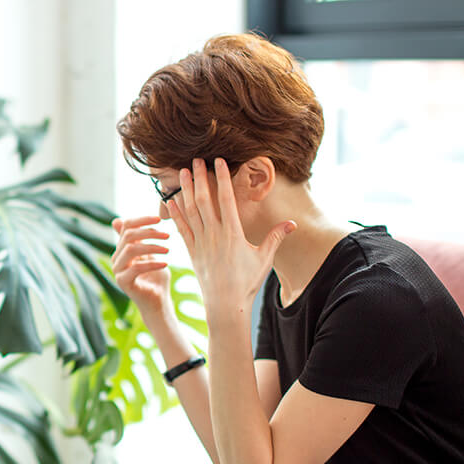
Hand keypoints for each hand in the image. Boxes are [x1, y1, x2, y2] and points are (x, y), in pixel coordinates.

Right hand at [111, 215, 173, 318]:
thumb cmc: (156, 278)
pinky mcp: (123, 282)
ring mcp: (118, 271)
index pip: (126, 226)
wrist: (158, 303)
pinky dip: (152, 263)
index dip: (142, 220)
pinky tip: (165, 264)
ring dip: (152, 246)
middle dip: (149, 232)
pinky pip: (136, 267)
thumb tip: (126, 220)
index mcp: (122, 249)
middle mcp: (117, 258)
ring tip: (168, 249)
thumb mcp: (152, 254)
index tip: (159, 219)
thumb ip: (142, 239)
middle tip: (167, 235)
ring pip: (130, 249)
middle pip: (128, 235)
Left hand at [166, 158, 293, 319]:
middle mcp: (214, 235)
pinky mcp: (191, 252)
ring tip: (181, 172)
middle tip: (195, 159)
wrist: (225, 304)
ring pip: (190, 211)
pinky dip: (176, 214)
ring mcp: (201, 243)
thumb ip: (276, 237)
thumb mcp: (264, 258)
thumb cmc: (247, 282)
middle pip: (204, 200)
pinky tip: (171, 200)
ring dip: (185, 190)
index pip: (226, 199)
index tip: (218, 162)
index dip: (221, 178)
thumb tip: (293, 223)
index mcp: (233, 233)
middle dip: (200, 178)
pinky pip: (182, 229)